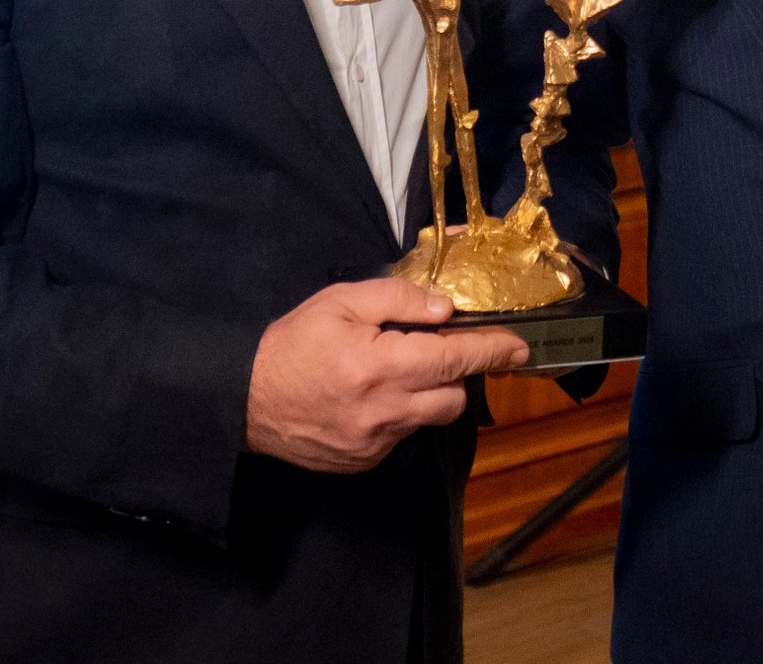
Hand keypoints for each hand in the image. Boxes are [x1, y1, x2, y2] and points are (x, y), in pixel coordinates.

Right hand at [244, 278, 528, 473]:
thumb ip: (398, 299)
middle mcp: (384, 411)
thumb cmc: (293, 343)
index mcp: (380, 365)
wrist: (244, 399)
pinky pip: (401, 437)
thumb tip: (446, 309)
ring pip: (428, 419)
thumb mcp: (342, 302)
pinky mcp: (364, 461)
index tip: (518, 348)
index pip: (454, 360)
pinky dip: (398, 415)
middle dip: (454, 375)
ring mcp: (375, 443)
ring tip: (392, 374)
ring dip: (426, 395)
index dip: (491, 352)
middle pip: (453, 399)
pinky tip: (368, 399)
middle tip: (432, 353)